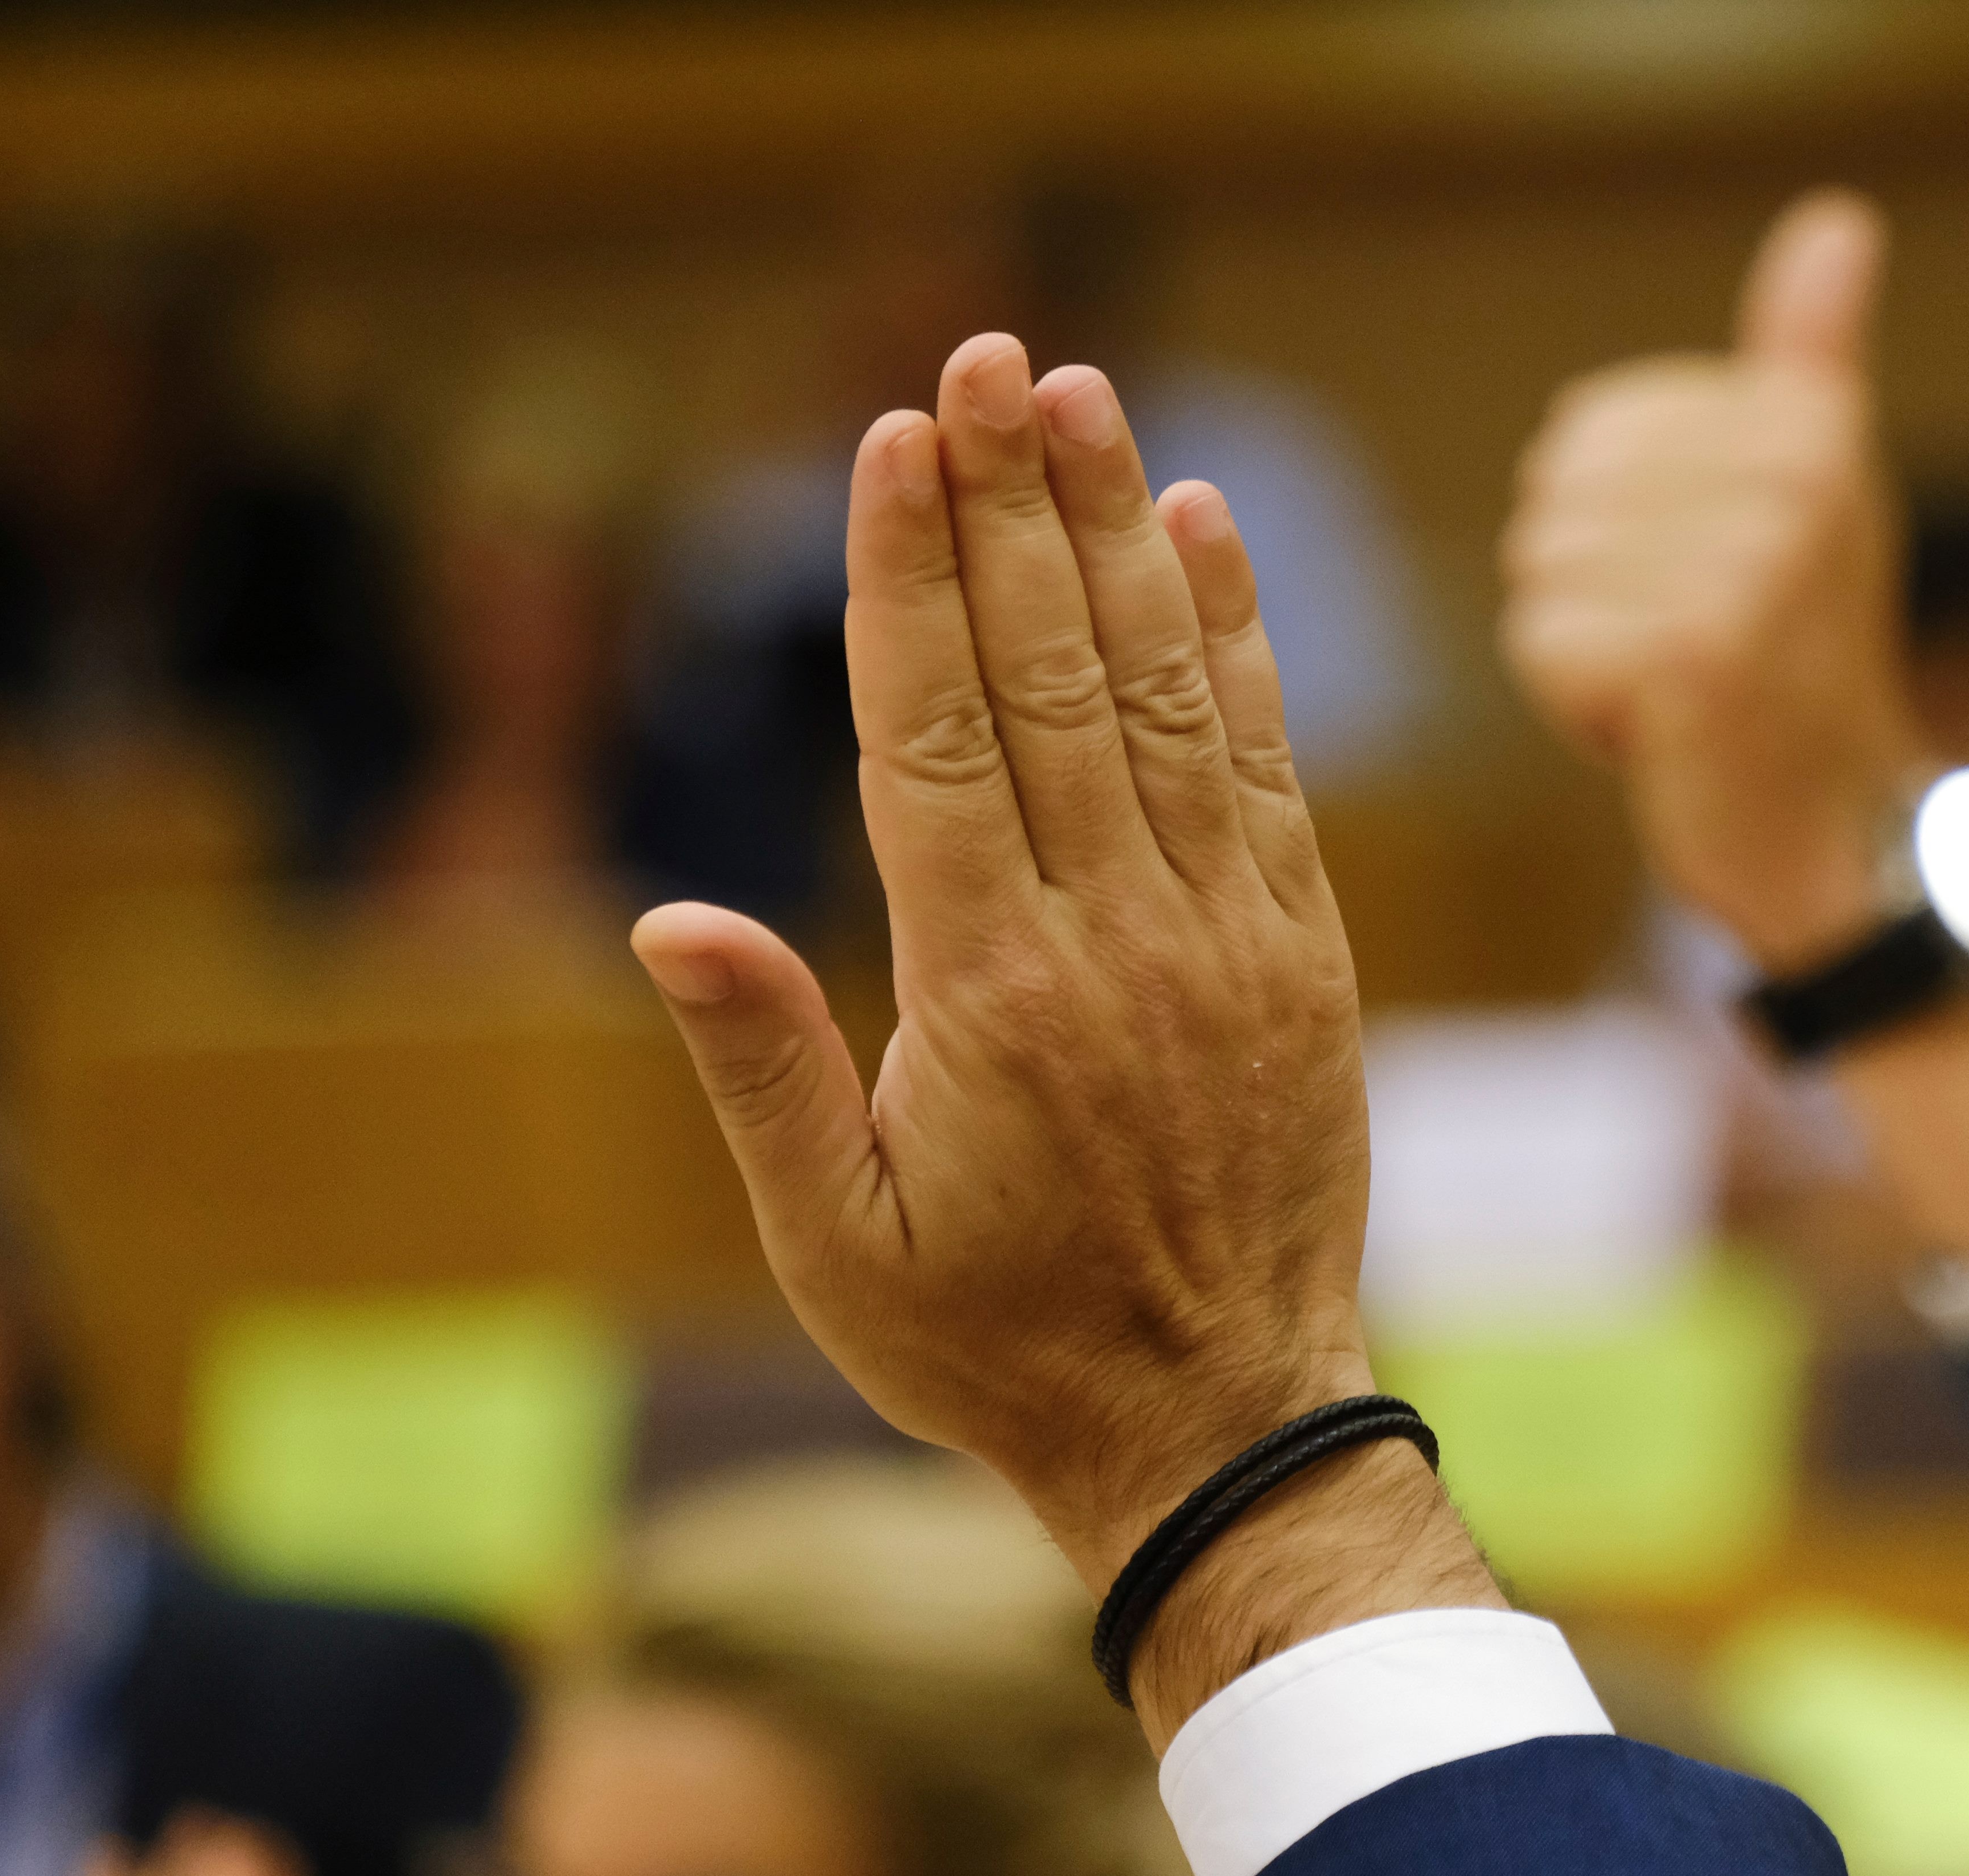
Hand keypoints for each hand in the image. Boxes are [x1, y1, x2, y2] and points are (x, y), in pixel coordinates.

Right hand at [632, 338, 1495, 1733]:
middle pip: (1053, 679)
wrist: (1222, 1426)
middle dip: (1013, 507)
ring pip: (1164, 696)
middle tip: (988, 356)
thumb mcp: (835, 1251)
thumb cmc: (998, 1349)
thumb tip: (666, 918)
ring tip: (1085, 394)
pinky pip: (1263, 767)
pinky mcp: (1302, 955)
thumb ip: (761, 1072)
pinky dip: (1234, 644)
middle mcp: (1118, 942)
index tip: (893, 445)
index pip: (936, 739)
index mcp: (990, 999)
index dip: (907, 582)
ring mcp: (1228, 940)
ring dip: (1121, 534)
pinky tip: (1205, 531)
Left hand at [1511, 189, 1968, 1252]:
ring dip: (1587, 651)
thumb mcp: (1814, 485)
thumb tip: (1837, 220)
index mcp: (1806, 428)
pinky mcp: (1691, 658)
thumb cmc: (1803, 659)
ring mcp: (1744, 573)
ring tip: (1683, 688)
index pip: (1587, 433)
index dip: (1618, 521)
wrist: (1837, 834)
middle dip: (1595, 589)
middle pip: (1554, 501)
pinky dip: (1578, 707)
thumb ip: (1808, 359)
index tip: (1713, 582)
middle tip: (1695, 649)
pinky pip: (1541, 644)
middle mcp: (1790, 484)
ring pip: (1539, 576)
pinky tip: (1663, 732)